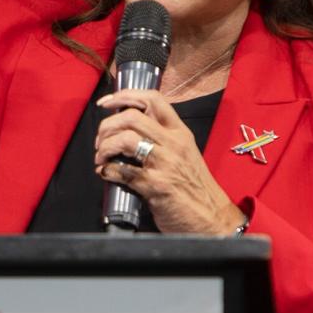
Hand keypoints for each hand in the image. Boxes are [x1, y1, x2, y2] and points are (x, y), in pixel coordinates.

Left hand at [94, 89, 243, 234]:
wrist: (212, 217)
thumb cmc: (195, 187)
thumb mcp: (184, 154)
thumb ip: (162, 139)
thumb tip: (128, 131)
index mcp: (180, 133)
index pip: (153, 99)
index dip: (124, 95)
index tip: (106, 103)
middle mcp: (173, 143)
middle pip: (131, 117)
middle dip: (107, 126)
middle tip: (100, 141)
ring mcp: (164, 164)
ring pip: (125, 139)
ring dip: (105, 148)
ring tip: (101, 159)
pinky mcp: (155, 186)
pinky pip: (122, 171)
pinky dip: (107, 171)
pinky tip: (106, 174)